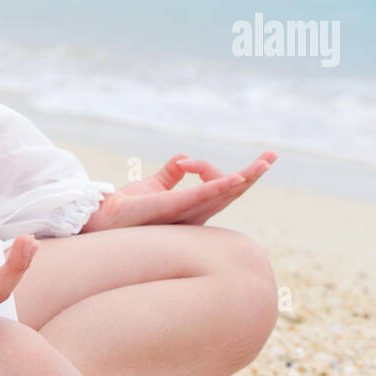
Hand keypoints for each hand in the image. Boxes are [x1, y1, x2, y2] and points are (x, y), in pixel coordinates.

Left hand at [81, 152, 276, 231]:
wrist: (104, 219)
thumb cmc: (129, 208)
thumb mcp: (155, 186)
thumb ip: (171, 174)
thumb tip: (184, 158)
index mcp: (194, 210)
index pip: (220, 188)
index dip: (219, 171)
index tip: (187, 160)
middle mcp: (197, 214)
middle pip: (233, 192)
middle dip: (253, 174)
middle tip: (272, 156)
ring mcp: (189, 211)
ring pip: (226, 193)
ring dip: (247, 177)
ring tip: (265, 162)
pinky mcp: (177, 207)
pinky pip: (205, 196)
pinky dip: (223, 185)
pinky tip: (237, 177)